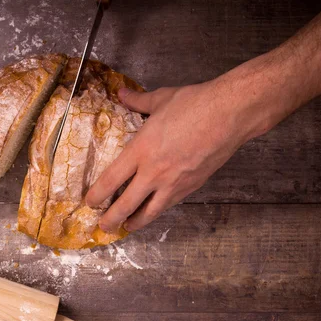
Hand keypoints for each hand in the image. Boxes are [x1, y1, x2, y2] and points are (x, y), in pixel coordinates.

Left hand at [86, 80, 257, 231]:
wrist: (231, 114)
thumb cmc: (194, 104)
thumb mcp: (160, 99)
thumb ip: (137, 101)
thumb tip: (122, 94)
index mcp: (140, 151)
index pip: (111, 180)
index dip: (96, 195)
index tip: (89, 202)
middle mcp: (154, 172)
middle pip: (126, 204)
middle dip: (111, 219)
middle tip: (102, 226)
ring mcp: (174, 183)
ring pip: (149, 212)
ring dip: (135, 222)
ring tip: (126, 226)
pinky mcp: (192, 186)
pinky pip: (169, 204)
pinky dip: (157, 211)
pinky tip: (153, 211)